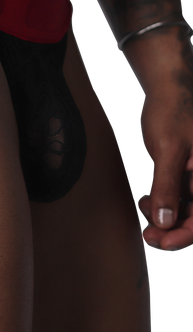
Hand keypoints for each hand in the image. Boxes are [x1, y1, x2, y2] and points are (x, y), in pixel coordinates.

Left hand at [135, 88, 192, 252]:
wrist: (166, 89)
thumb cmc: (172, 112)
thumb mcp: (168, 150)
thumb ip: (168, 187)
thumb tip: (166, 222)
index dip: (188, 233)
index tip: (164, 242)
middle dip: (173, 227)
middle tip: (147, 236)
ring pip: (187, 207)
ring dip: (165, 215)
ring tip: (142, 211)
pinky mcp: (188, 171)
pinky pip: (179, 194)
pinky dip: (163, 201)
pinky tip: (144, 202)